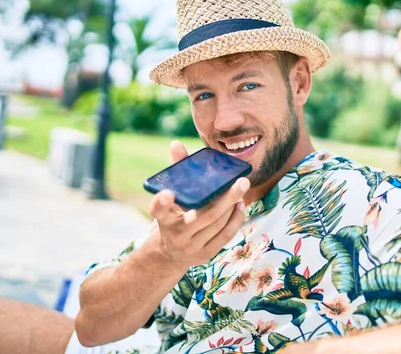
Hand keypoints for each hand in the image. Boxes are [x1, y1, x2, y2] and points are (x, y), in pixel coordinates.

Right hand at [149, 141, 249, 268]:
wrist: (171, 253)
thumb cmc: (174, 215)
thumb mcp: (171, 196)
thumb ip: (176, 171)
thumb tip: (176, 144)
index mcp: (163, 218)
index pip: (157, 211)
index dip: (161, 202)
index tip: (166, 193)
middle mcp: (176, 234)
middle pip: (204, 215)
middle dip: (226, 198)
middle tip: (242, 181)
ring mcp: (191, 246)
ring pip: (218, 224)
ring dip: (233, 206)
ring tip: (241, 189)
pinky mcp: (205, 255)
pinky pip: (225, 236)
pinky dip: (235, 219)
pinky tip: (240, 206)